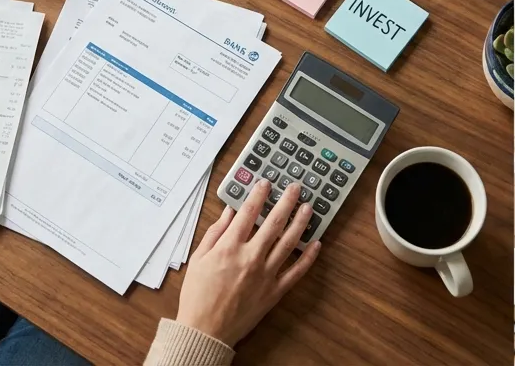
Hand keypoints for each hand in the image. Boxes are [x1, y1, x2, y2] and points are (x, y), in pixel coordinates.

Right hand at [177, 181, 321, 346]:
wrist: (205, 330)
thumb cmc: (198, 295)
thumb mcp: (198, 259)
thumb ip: (215, 233)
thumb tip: (228, 212)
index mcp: (229, 248)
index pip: (248, 213)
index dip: (258, 194)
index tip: (266, 183)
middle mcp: (250, 257)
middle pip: (274, 222)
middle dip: (286, 201)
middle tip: (295, 187)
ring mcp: (265, 274)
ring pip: (289, 242)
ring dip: (300, 222)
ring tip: (308, 207)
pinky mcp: (275, 291)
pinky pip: (296, 272)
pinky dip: (308, 257)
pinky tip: (316, 244)